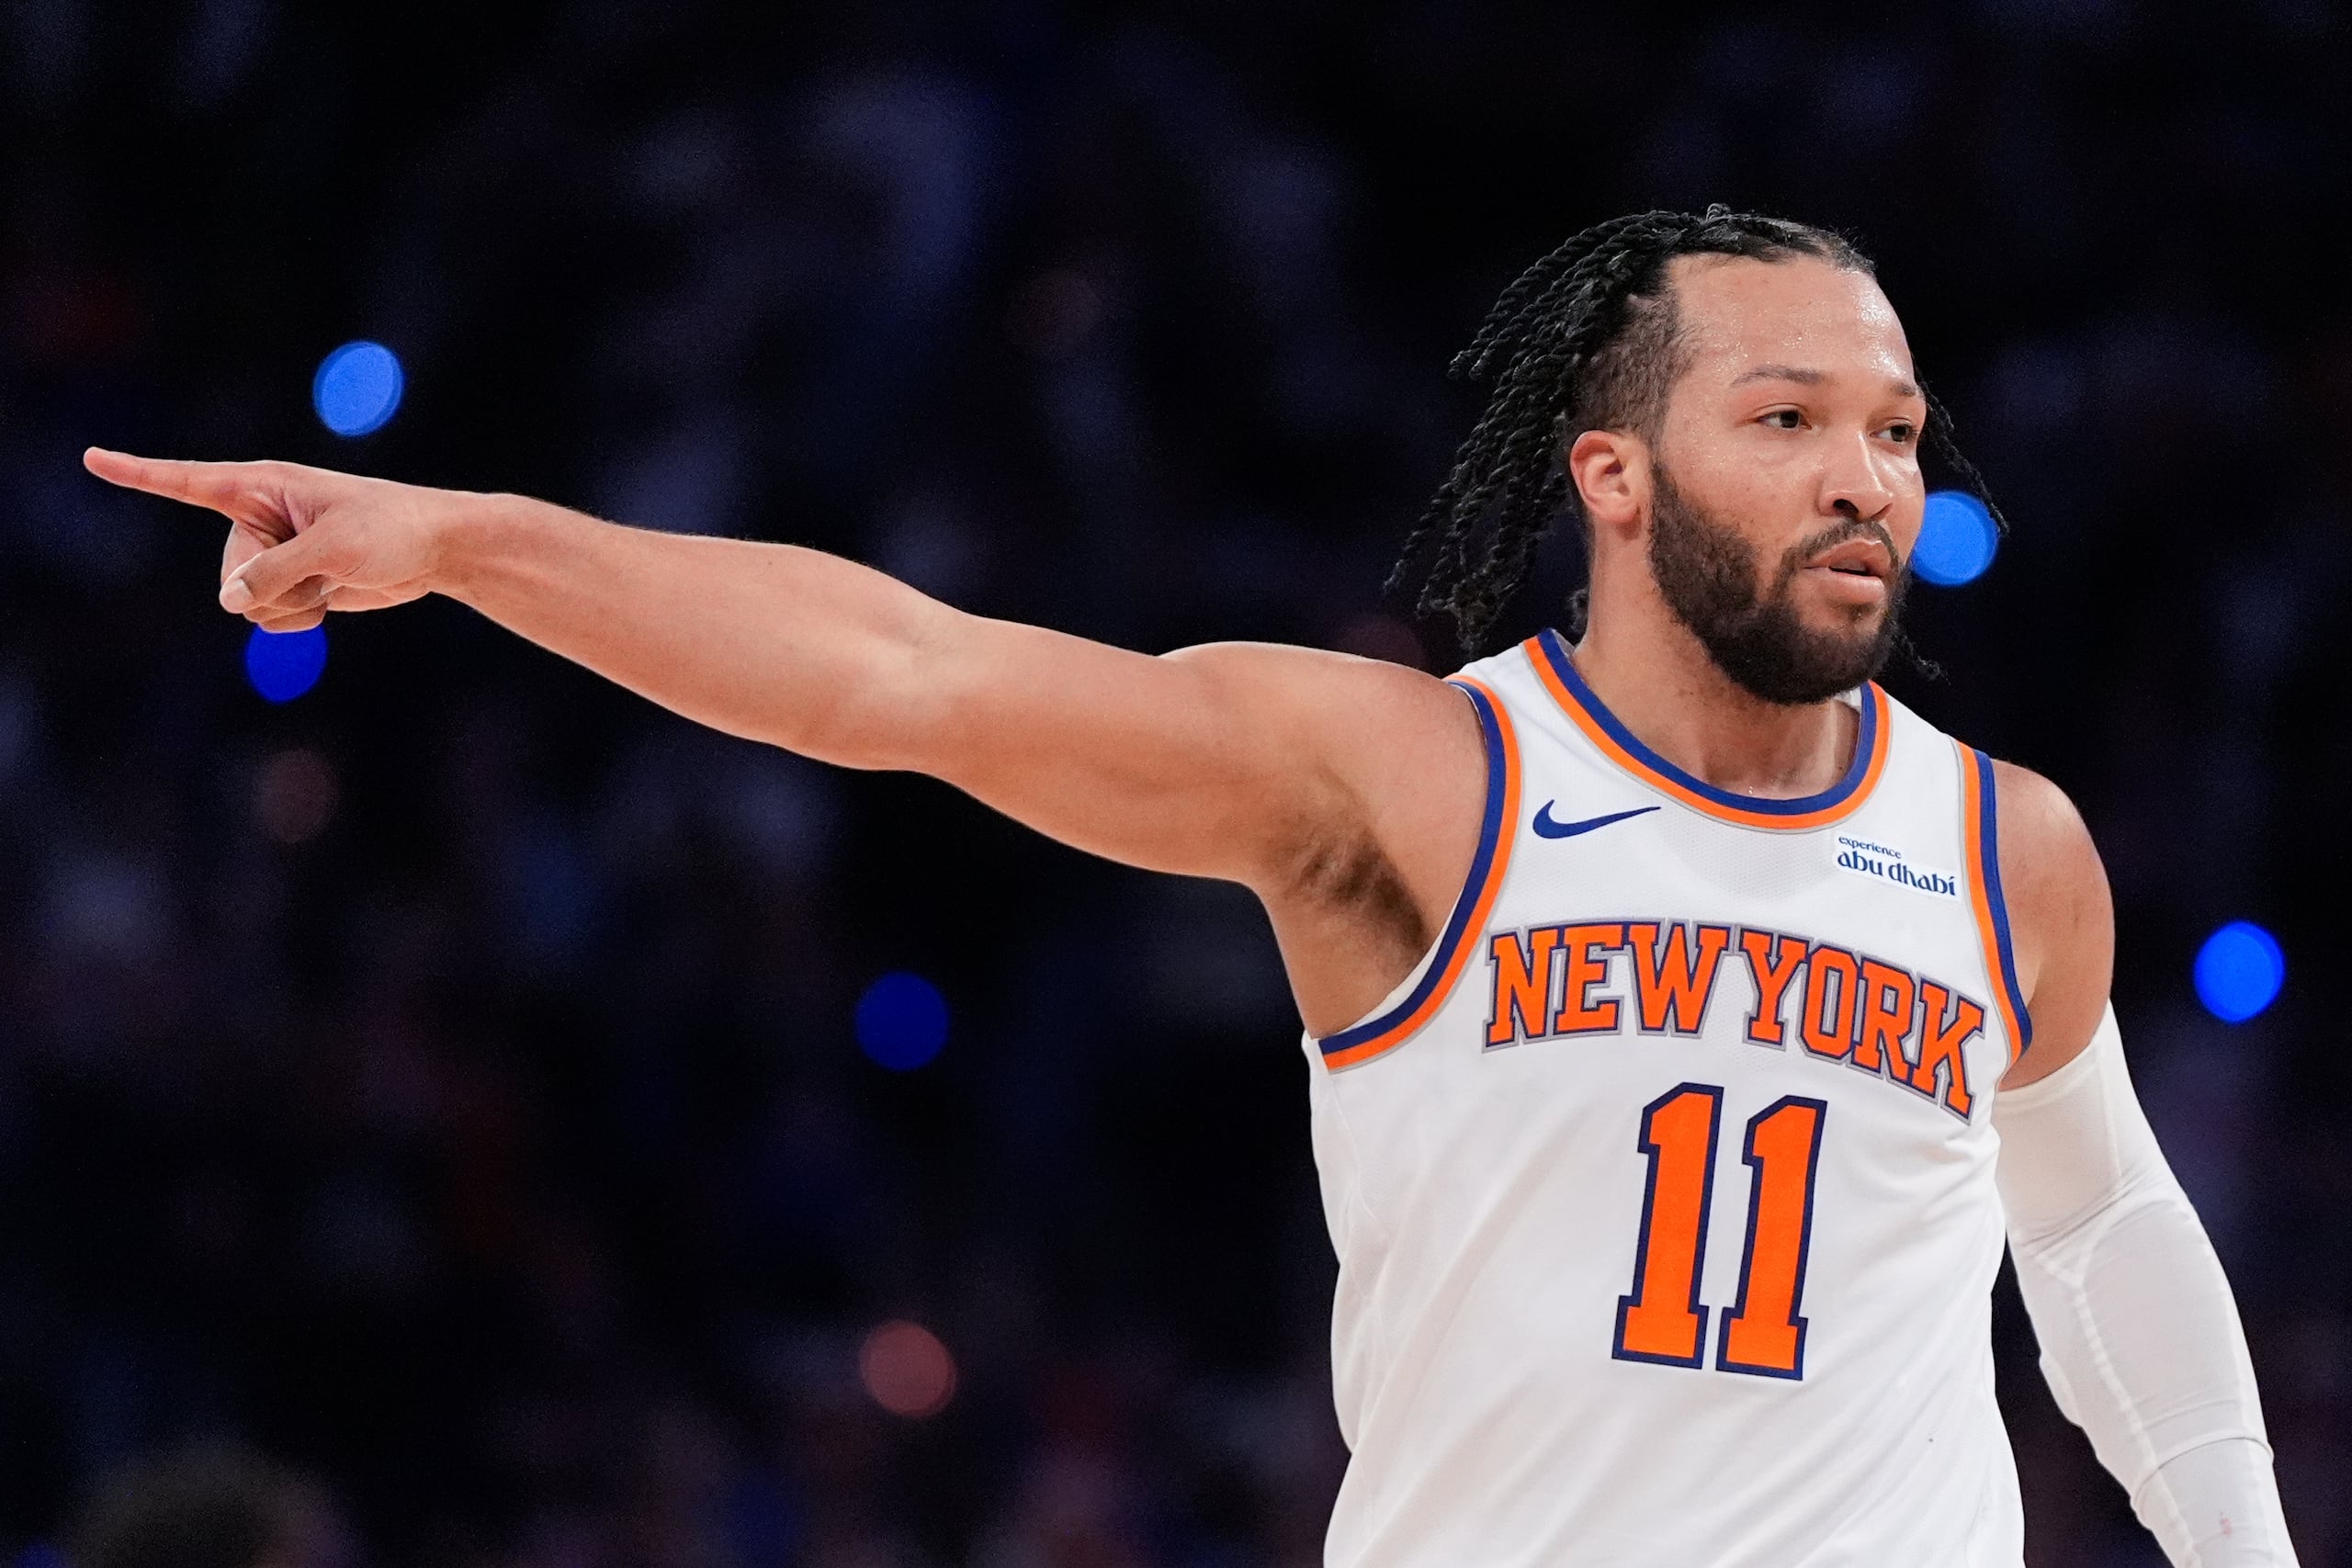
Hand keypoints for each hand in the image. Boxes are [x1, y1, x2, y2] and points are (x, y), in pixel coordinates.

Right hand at [84, 450, 464, 631]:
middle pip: (229, 571)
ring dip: (290, 604)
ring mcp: (274, 554)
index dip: (138, 473)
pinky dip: (299, 618)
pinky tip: (332, 598)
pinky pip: (270, 618)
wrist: (436, 551)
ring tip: (332, 579)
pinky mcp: (291, 583)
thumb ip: (276, 572)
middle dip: (272, 583)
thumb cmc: (392, 529)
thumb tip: (229, 599)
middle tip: (323, 564)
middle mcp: (260, 518)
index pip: (188, 481)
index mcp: (263, 487)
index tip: (92, 458)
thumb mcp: (334, 548)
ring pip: (246, 602)